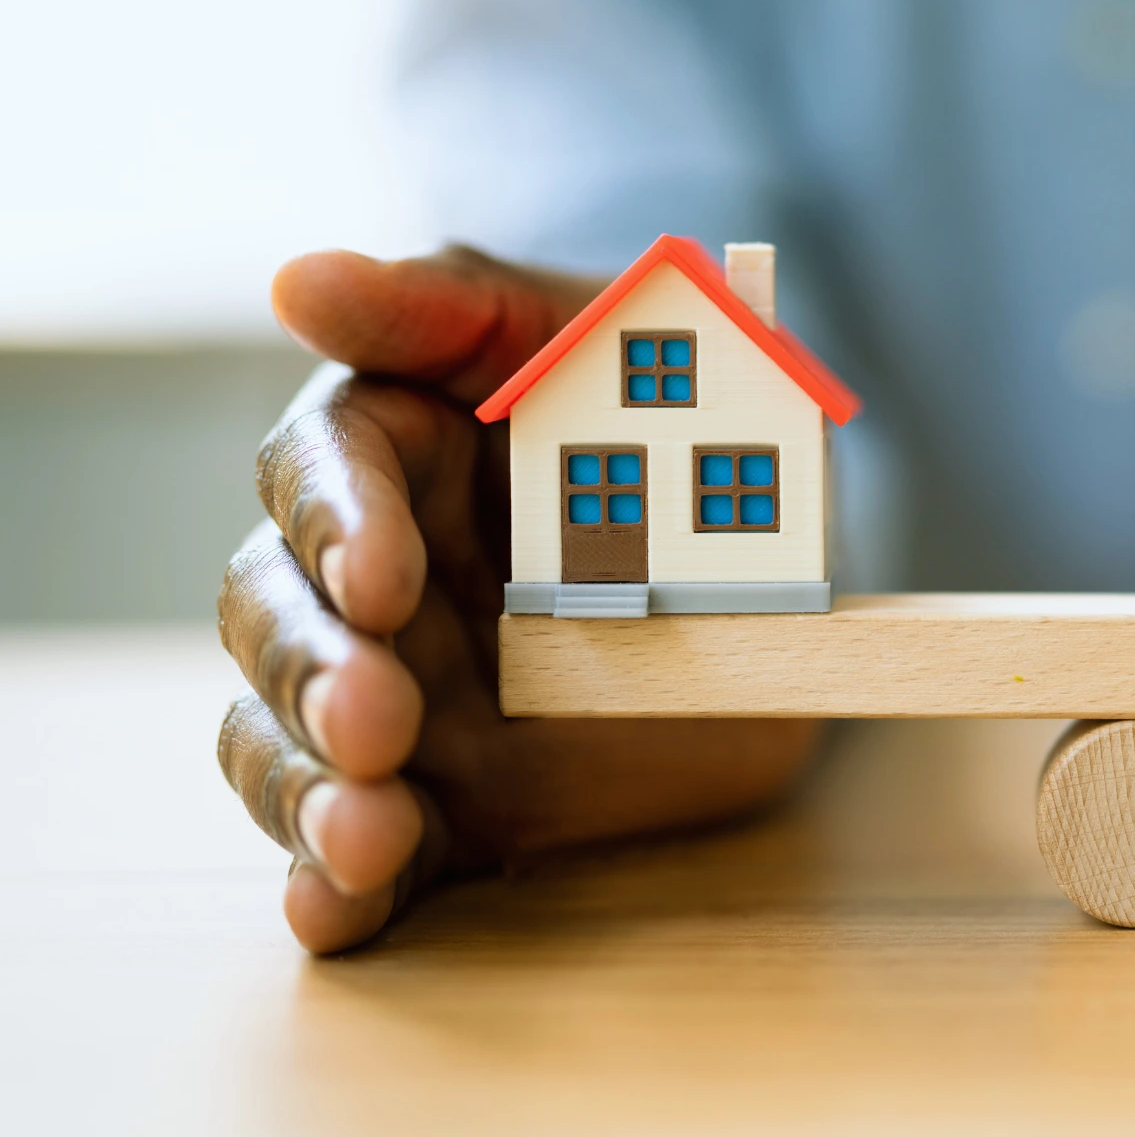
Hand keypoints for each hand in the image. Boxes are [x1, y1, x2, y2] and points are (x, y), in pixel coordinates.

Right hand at [217, 246, 822, 952]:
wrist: (797, 566)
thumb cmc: (695, 418)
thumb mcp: (611, 333)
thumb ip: (463, 304)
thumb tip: (298, 280)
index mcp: (399, 449)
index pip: (321, 471)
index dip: (336, 523)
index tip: (381, 576)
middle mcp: (371, 578)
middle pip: (279, 615)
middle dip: (315, 672)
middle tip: (377, 719)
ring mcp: (401, 693)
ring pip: (290, 739)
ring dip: (308, 790)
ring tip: (365, 831)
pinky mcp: (449, 796)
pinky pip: (367, 847)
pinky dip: (338, 885)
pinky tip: (334, 910)